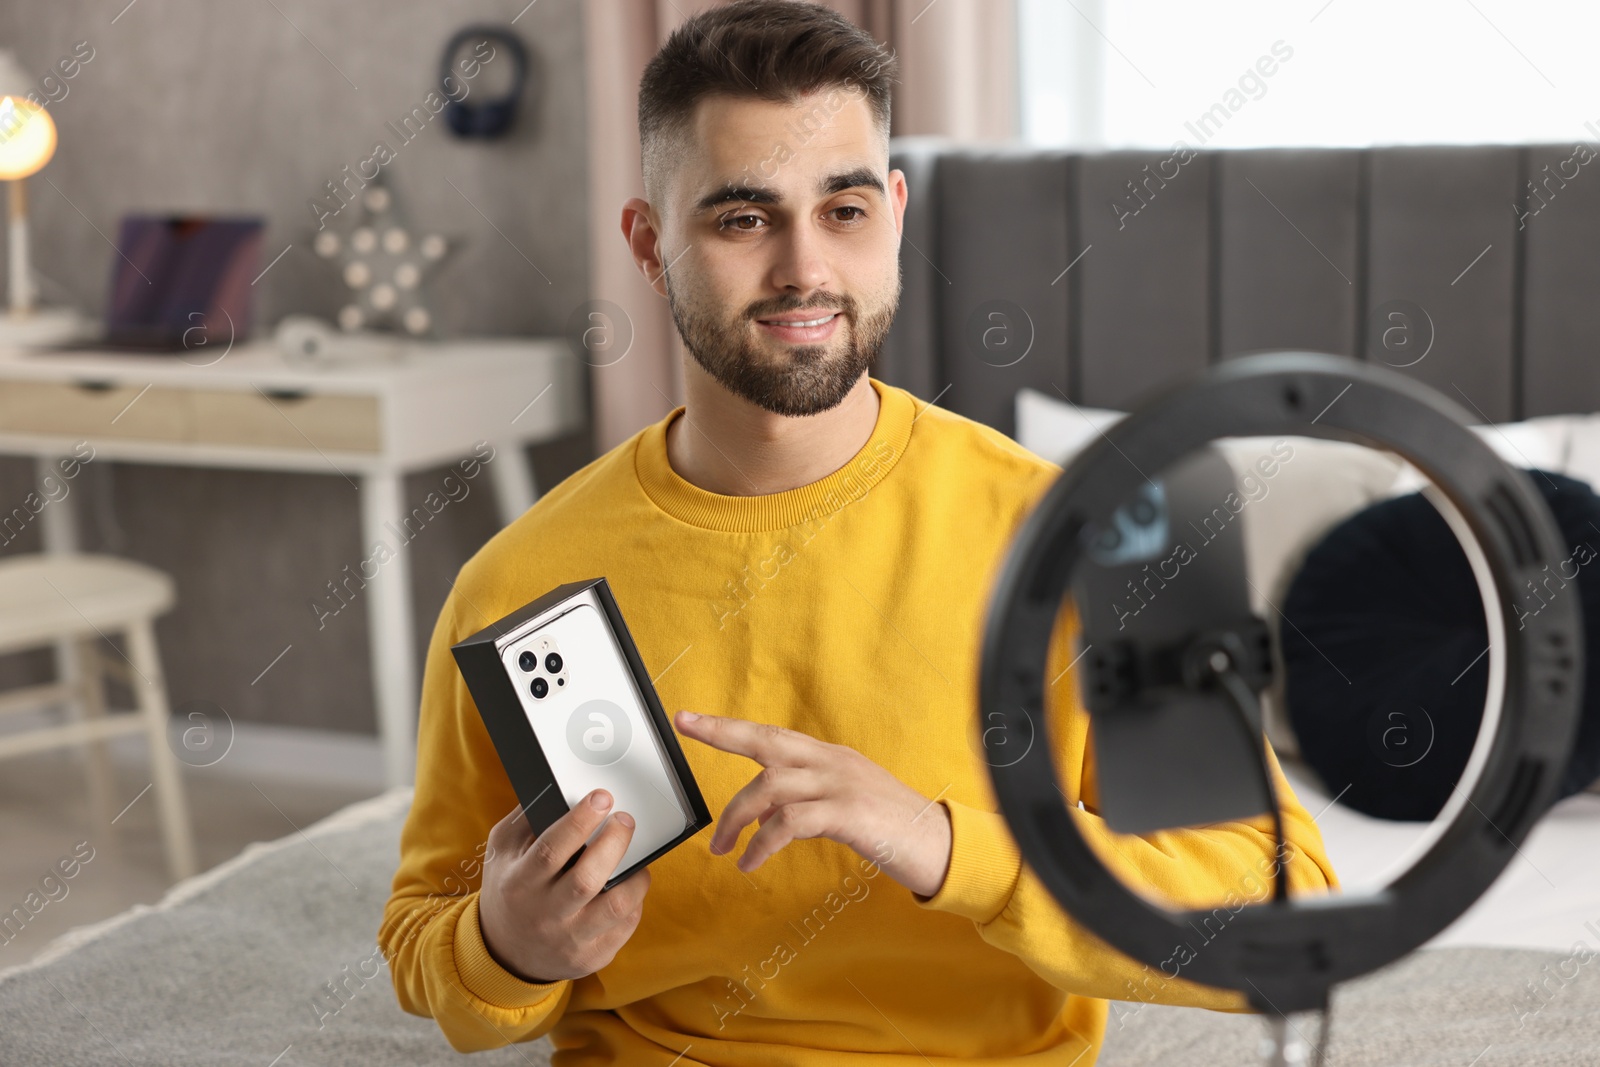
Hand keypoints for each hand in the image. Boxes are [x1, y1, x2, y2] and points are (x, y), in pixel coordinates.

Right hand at [477, 788, 650, 983]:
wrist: (504, 952)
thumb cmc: (510, 890)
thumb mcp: (502, 852)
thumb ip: (525, 819)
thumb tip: (558, 787)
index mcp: (520, 883)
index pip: (551, 850)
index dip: (580, 821)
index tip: (601, 798)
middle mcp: (545, 914)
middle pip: (588, 879)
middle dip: (614, 842)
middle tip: (625, 819)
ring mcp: (570, 940)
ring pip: (616, 906)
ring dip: (636, 875)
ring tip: (636, 857)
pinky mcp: (592, 957)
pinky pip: (626, 925)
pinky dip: (635, 901)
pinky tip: (628, 886)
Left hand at [673, 710, 952, 897]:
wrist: (944, 847)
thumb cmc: (895, 830)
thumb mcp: (846, 806)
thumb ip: (808, 802)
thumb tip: (764, 817)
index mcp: (831, 758)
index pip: (772, 735)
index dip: (729, 726)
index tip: (691, 718)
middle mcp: (833, 762)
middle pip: (767, 740)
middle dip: (722, 732)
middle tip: (687, 727)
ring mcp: (842, 784)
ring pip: (771, 784)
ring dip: (738, 816)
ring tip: (724, 849)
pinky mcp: (849, 813)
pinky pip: (791, 822)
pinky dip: (764, 842)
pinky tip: (752, 862)